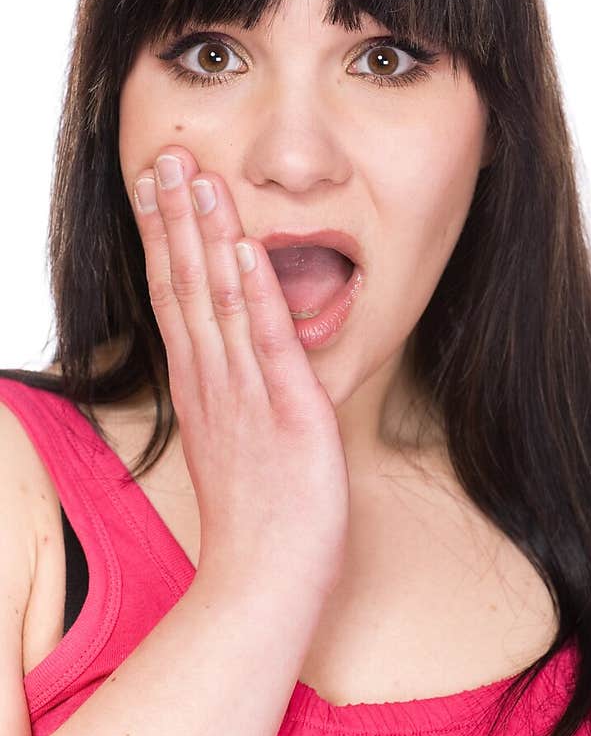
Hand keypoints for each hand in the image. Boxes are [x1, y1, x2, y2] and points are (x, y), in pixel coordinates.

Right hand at [129, 147, 349, 598]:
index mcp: (201, 388)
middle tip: (164, 154)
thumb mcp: (235, 444)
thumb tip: (236, 361)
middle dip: (175, 216)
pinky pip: (267, 344)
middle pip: (184, 286)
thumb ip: (230, 397)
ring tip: (197, 176)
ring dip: (208, 236)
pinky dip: (256, 293)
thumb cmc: (258, 521)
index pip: (175, 297)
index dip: (166, 237)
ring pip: (217, 301)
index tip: (157, 186)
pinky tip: (246, 248)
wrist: (264, 581)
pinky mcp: (286, 412)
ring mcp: (244, 396)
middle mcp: (212, 383)